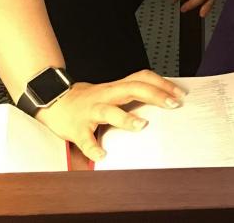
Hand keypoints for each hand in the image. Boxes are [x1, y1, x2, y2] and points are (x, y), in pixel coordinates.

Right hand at [35, 69, 184, 162]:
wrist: (54, 101)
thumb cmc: (88, 100)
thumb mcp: (111, 92)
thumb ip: (131, 94)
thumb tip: (161, 98)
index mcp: (115, 88)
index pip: (141, 78)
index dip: (162, 83)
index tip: (179, 93)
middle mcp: (105, 96)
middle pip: (132, 88)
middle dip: (154, 95)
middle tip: (173, 104)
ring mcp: (91, 111)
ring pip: (109, 111)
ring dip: (125, 118)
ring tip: (141, 125)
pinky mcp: (77, 128)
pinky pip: (85, 139)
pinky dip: (93, 148)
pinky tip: (102, 155)